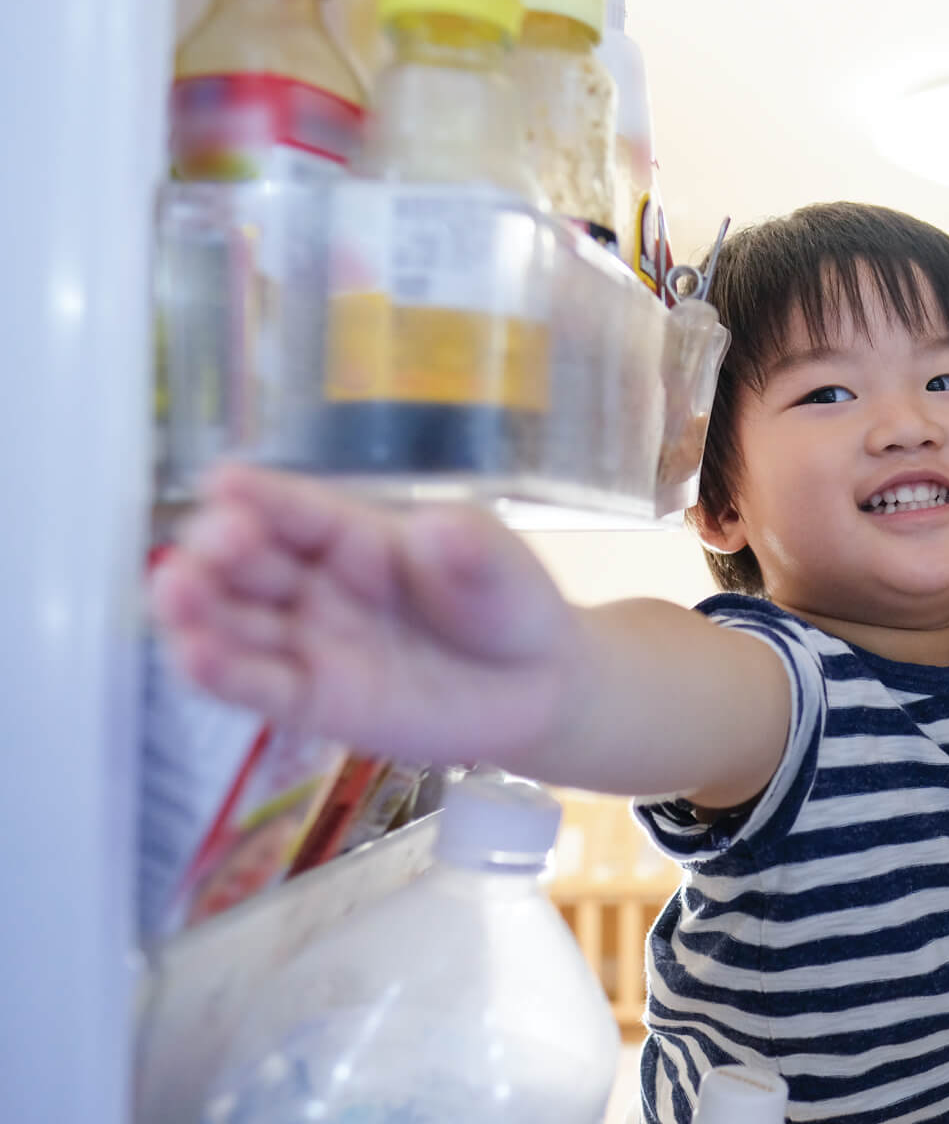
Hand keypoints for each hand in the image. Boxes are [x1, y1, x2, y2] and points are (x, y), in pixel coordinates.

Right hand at [151, 463, 579, 769]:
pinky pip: (259, 687)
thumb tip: (434, 531)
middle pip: (248, 562)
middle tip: (211, 543)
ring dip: (197, 609)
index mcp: (355, 533)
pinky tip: (194, 656)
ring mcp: (310, 644)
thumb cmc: (504, 602)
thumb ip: (468, 548)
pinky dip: (222, 673)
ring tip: (174, 593)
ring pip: (235, 624)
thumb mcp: (497, 563)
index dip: (258, 495)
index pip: (295, 508)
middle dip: (219, 547)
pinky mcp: (314, 703)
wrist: (538, 684)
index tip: (222, 481)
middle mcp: (317, 584)